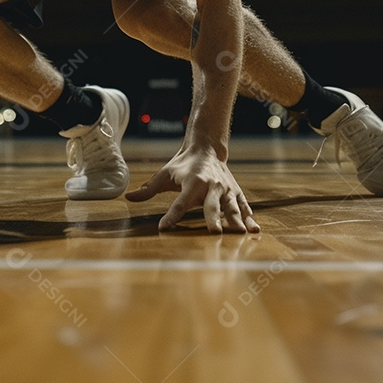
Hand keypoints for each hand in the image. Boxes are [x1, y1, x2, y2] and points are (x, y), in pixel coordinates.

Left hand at [126, 145, 259, 233]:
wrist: (206, 148)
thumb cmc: (182, 165)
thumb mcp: (164, 175)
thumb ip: (148, 189)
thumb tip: (127, 198)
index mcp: (191, 183)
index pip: (179, 203)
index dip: (171, 215)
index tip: (163, 227)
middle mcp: (210, 186)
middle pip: (210, 205)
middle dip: (213, 219)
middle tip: (214, 233)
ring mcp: (225, 189)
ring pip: (231, 206)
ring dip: (236, 220)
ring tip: (242, 233)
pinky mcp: (235, 192)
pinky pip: (244, 206)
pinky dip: (250, 217)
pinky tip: (255, 230)